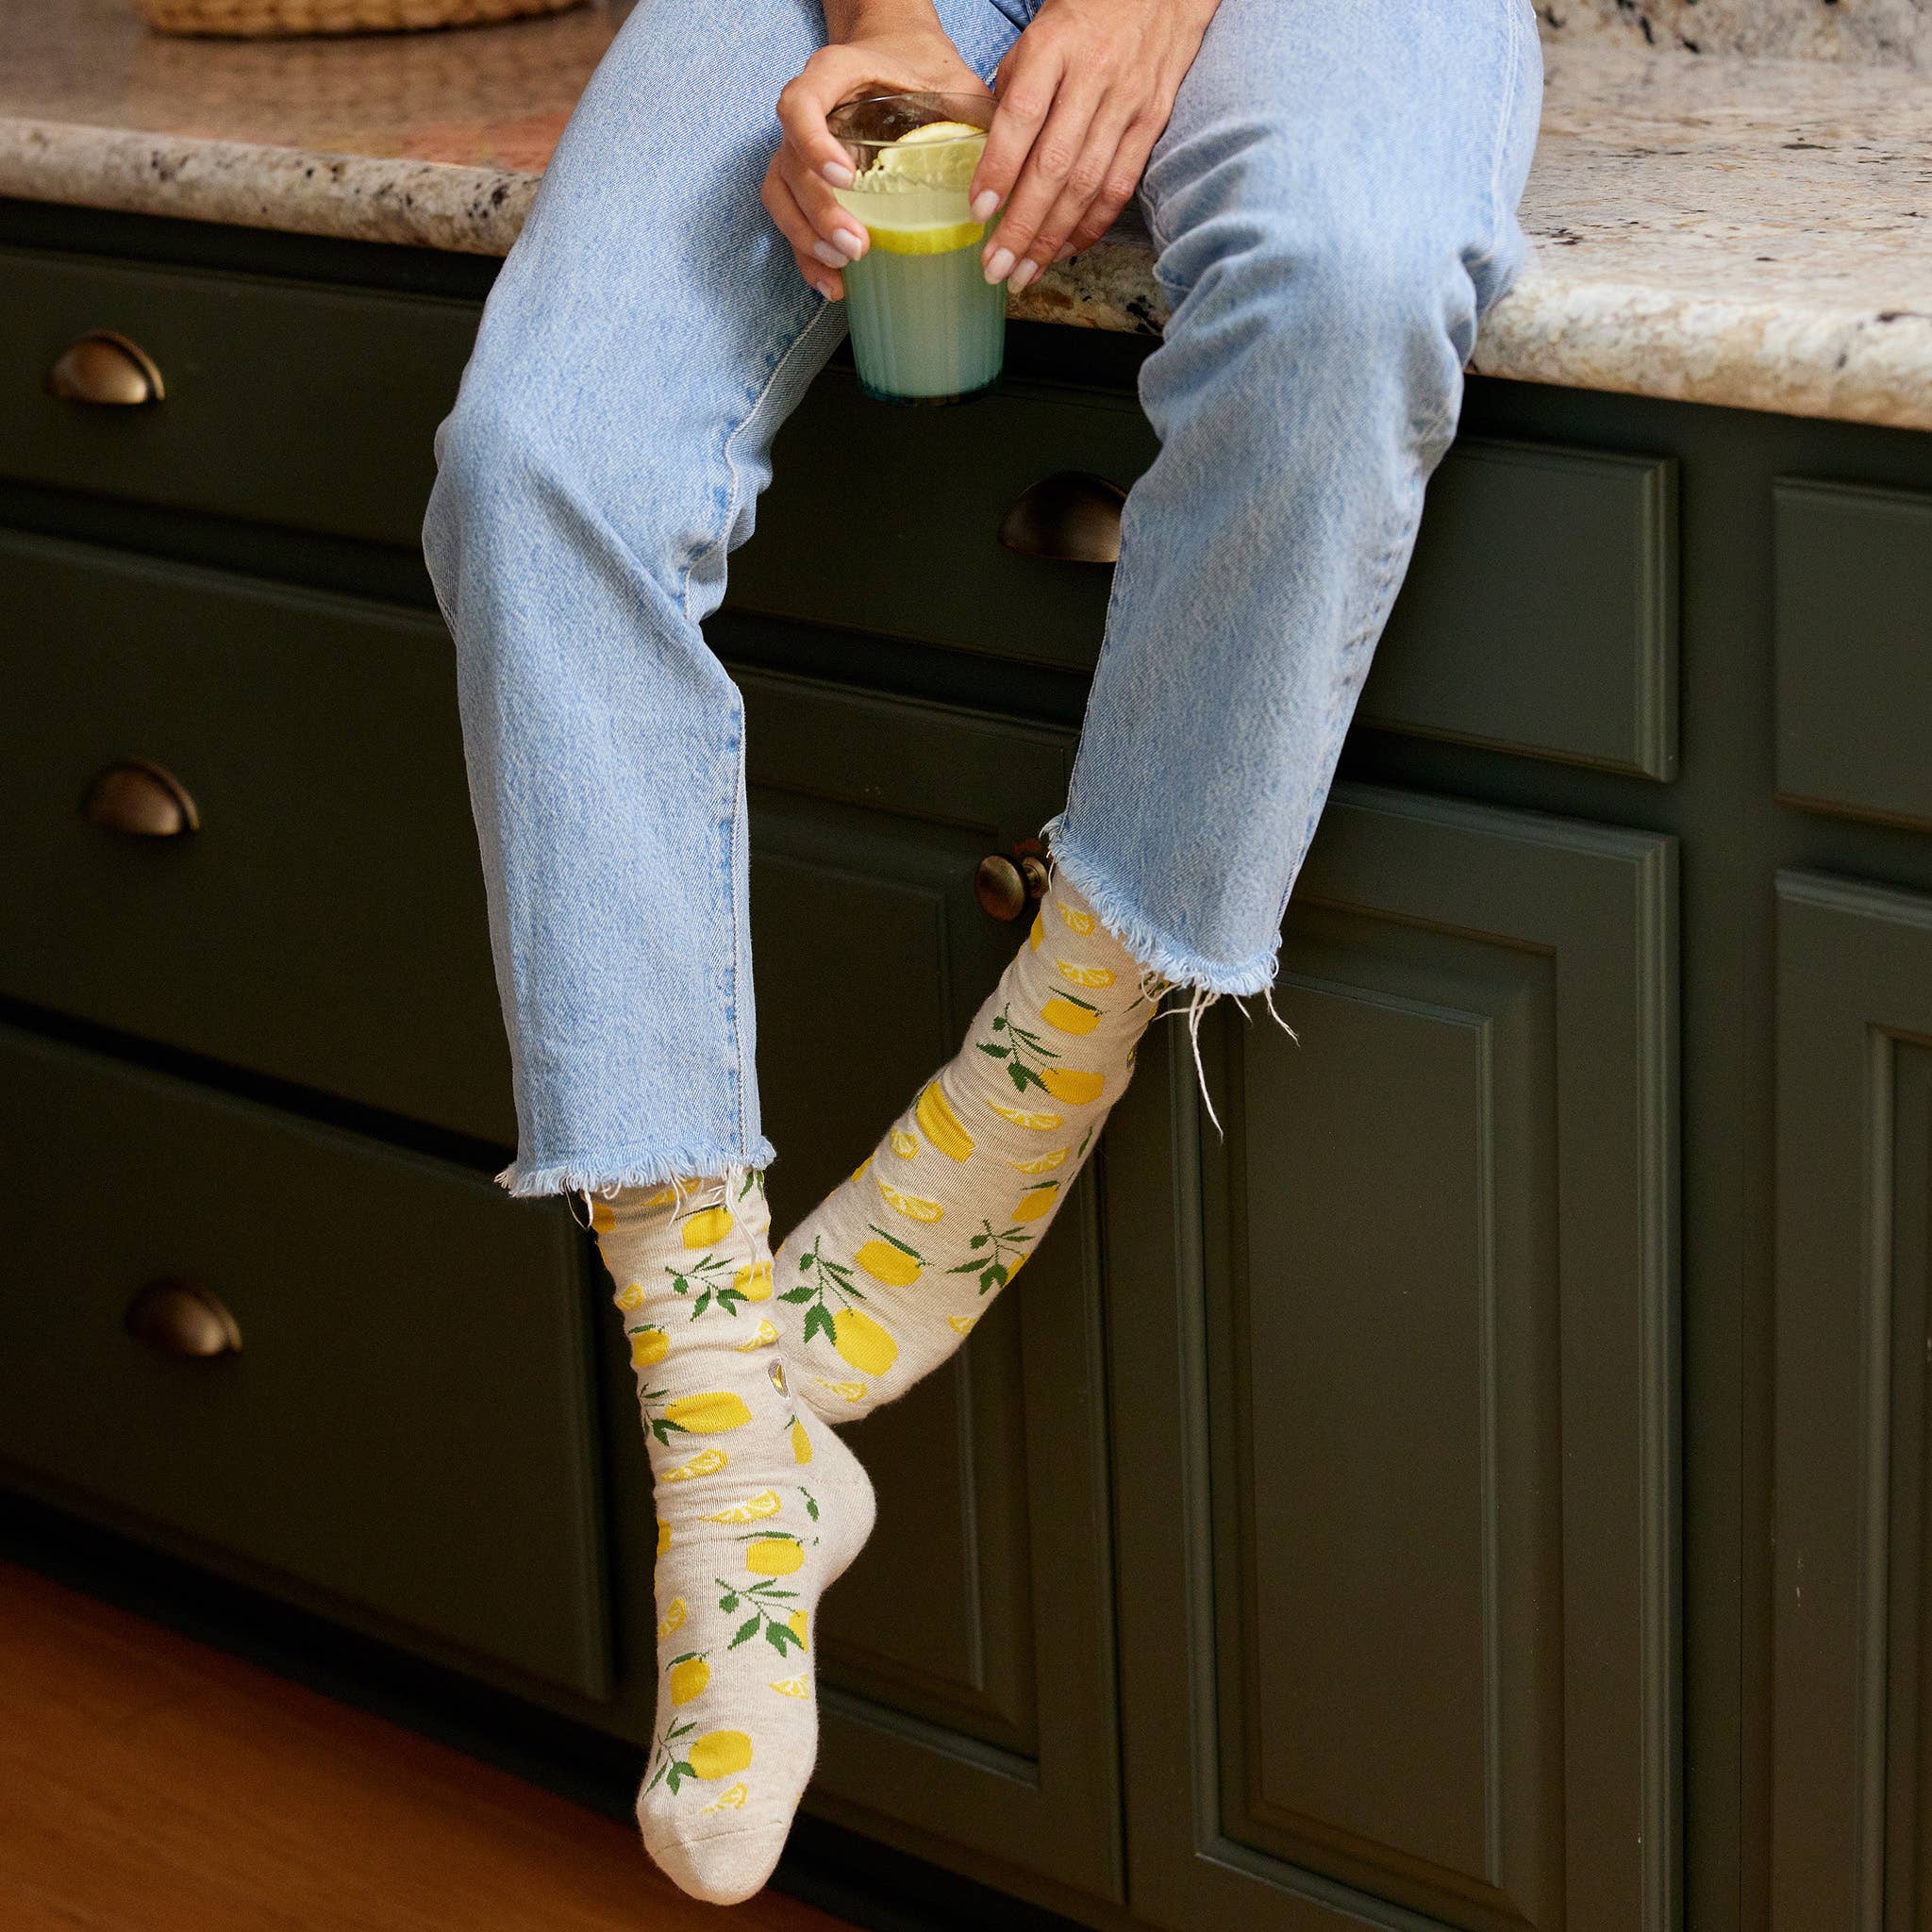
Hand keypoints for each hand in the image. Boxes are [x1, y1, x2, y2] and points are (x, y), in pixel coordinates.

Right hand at [763, 23, 990, 300]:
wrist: (895, 49)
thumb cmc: (922, 64)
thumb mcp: (953, 77)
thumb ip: (974, 112)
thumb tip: (1009, 175)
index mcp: (834, 75)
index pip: (801, 105)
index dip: (814, 143)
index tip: (846, 178)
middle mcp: (806, 111)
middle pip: (790, 165)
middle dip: (818, 212)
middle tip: (856, 246)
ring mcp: (799, 146)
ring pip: (781, 195)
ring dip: (806, 238)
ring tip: (842, 269)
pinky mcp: (803, 177)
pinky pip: (789, 216)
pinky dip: (807, 254)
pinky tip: (834, 284)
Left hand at [969, 0, 1219, 291]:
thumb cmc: (1087, 13)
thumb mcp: (1038, 34)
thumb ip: (1014, 91)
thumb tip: (991, 158)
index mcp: (1054, 47)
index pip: (1022, 116)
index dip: (999, 169)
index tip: (977, 212)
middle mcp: (1093, 77)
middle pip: (1054, 166)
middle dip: (1022, 226)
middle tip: (995, 268)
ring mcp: (1127, 103)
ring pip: (1087, 186)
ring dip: (1052, 239)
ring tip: (1023, 275)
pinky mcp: (1152, 123)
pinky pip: (1119, 186)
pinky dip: (1091, 226)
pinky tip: (1065, 251)